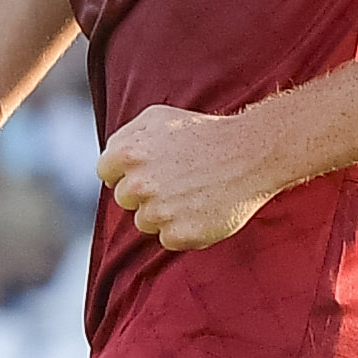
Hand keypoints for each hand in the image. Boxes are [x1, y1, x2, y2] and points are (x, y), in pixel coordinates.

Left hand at [95, 103, 285, 250]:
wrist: (251, 155)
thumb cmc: (205, 133)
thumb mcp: (159, 117)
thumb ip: (126, 136)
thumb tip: (110, 160)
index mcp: (129, 154)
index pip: (105, 173)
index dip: (125, 171)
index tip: (147, 169)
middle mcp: (138, 185)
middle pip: (125, 200)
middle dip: (144, 192)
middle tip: (175, 180)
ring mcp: (158, 212)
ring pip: (144, 222)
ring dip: (162, 213)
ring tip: (190, 194)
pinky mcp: (179, 234)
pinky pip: (167, 239)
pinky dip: (182, 230)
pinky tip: (200, 210)